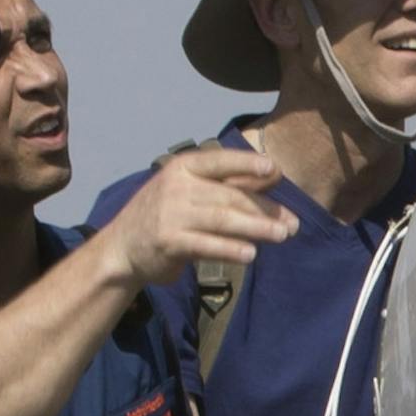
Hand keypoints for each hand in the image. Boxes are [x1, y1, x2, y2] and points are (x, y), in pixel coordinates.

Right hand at [101, 148, 293, 287]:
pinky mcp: (168, 241)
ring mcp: (171, 213)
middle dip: (264, 209)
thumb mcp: (193, 191)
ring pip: (222, 219)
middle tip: (293, 223)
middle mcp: (176, 186)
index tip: (274, 169)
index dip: (247, 163)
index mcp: (183, 167)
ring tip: (282, 235)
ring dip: (256, 228)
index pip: (220, 161)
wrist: (123, 249)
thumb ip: (230, 183)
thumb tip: (272, 173)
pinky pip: (206, 245)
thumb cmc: (167, 216)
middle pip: (229, 195)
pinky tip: (251, 254)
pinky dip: (230, 250)